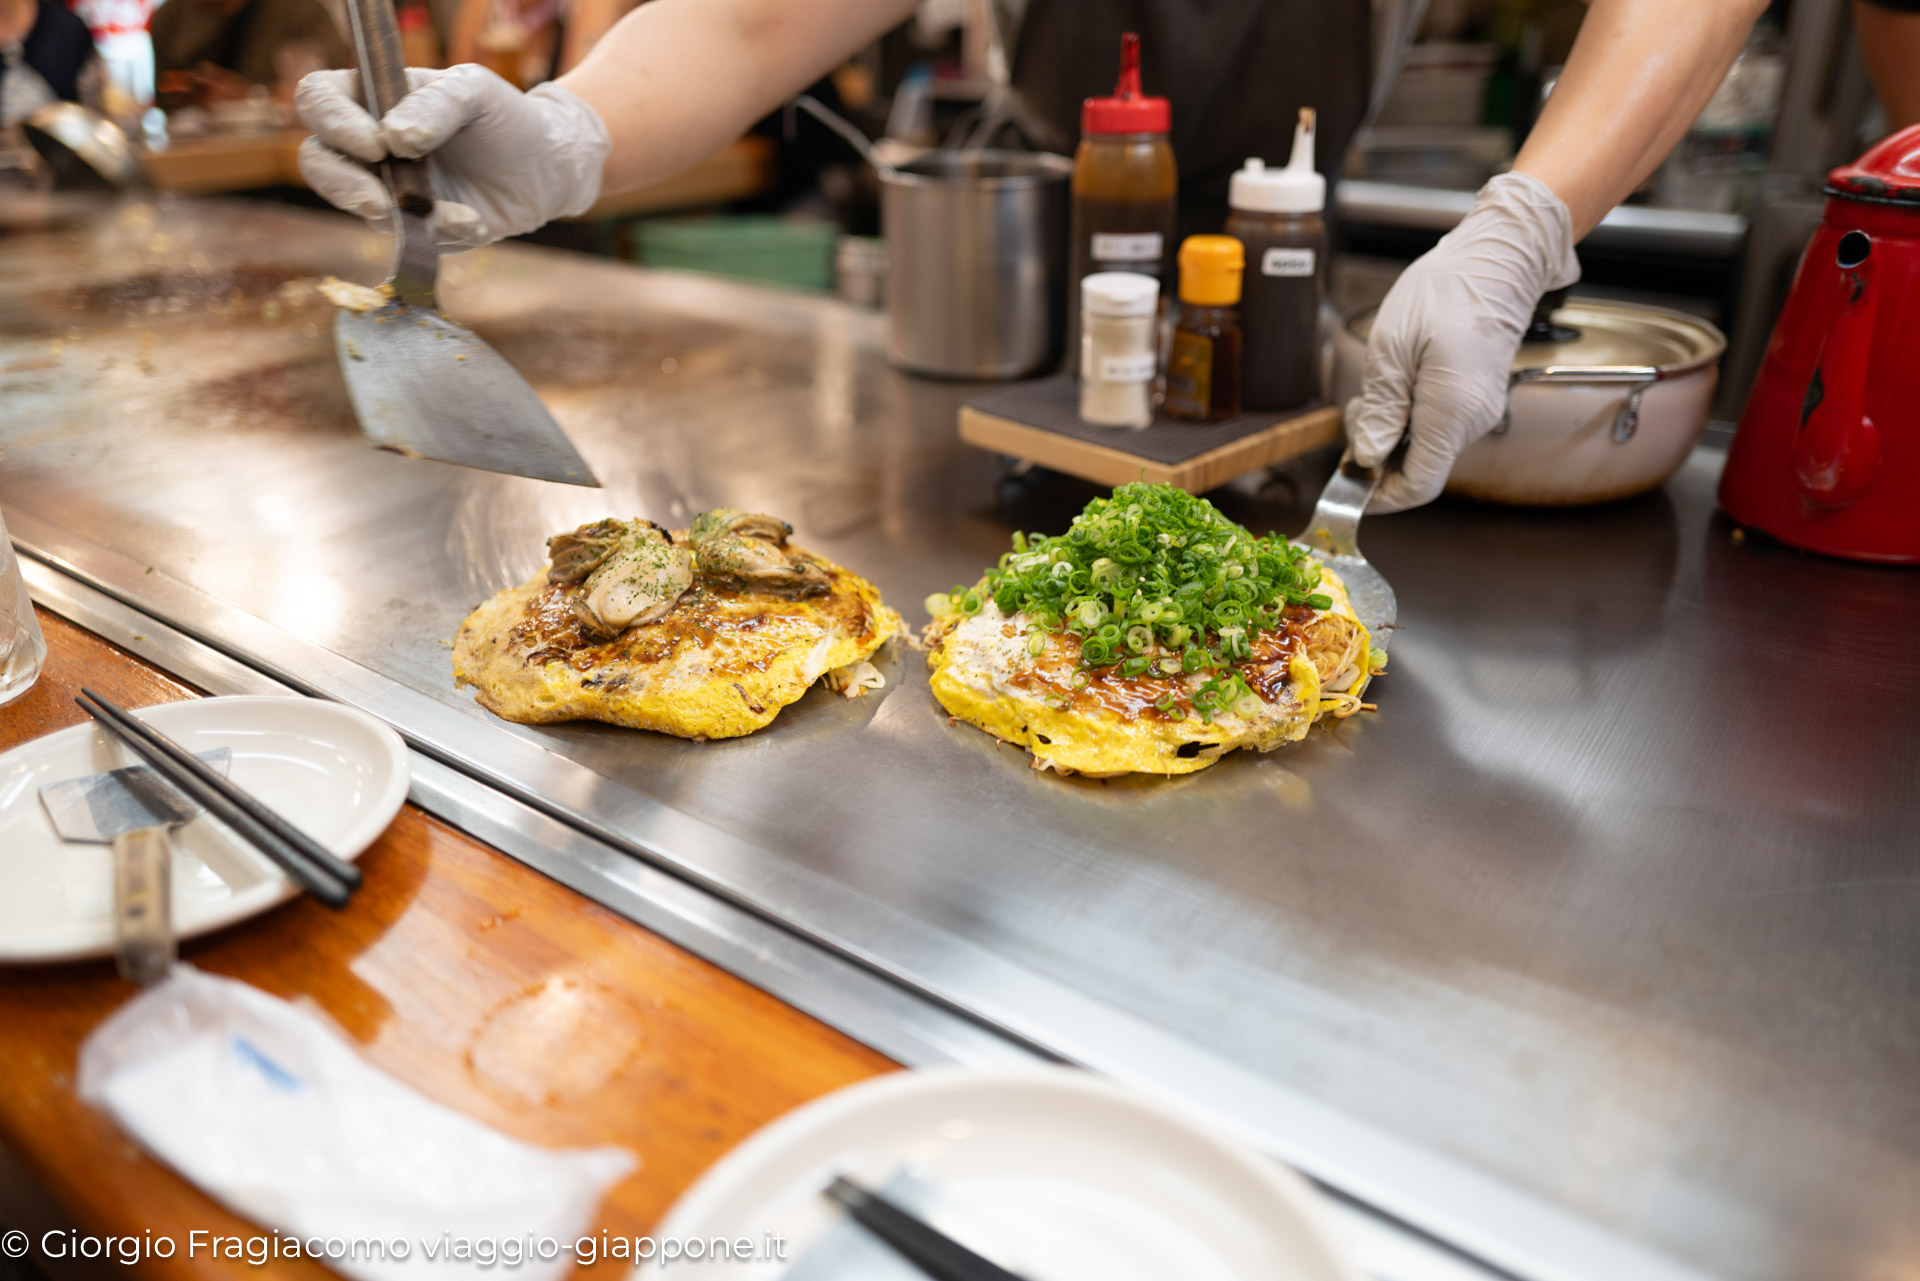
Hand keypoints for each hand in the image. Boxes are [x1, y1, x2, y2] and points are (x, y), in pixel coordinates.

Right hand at [295, 64, 610, 251]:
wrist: (546, 169)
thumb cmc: (505, 118)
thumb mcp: (477, 93)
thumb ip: (437, 105)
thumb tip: (394, 137)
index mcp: (371, 96)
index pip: (318, 99)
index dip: (333, 122)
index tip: (376, 144)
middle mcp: (367, 143)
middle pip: (318, 161)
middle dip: (344, 186)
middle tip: (383, 204)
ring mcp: (385, 187)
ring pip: (359, 209)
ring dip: (403, 219)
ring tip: (458, 217)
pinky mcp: (412, 226)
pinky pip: (407, 239)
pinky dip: (441, 236)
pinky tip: (477, 224)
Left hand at [1345, 172, 1580, 511]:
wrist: (1497, 260)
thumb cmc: (1444, 293)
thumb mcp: (1391, 349)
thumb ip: (1380, 409)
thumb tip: (1366, 457)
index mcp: (1450, 414)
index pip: (1418, 486)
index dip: (1380, 495)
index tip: (1349, 482)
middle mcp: (1472, 422)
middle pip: (1419, 468)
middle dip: (1378, 453)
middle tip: (1354, 411)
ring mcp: (1480, 411)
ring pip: (1427, 447)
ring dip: (1393, 431)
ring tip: (1376, 389)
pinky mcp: (1478, 399)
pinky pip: (1439, 425)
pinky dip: (1410, 417)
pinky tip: (1399, 383)